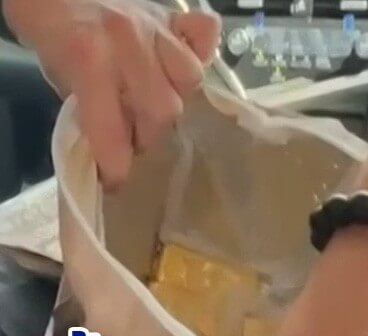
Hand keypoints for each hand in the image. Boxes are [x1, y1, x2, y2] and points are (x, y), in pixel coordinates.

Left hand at [3, 0, 220, 188]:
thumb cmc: (57, 38)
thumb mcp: (61, 79)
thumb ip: (93, 111)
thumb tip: (120, 150)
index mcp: (88, 61)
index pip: (110, 130)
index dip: (116, 165)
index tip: (115, 181)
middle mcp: (127, 43)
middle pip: (162, 110)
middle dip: (148, 132)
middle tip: (135, 134)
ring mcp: (154, 27)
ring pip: (190, 79)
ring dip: (174, 96)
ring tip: (157, 99)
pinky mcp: (173, 15)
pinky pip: (206, 33)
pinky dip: (203, 50)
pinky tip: (184, 61)